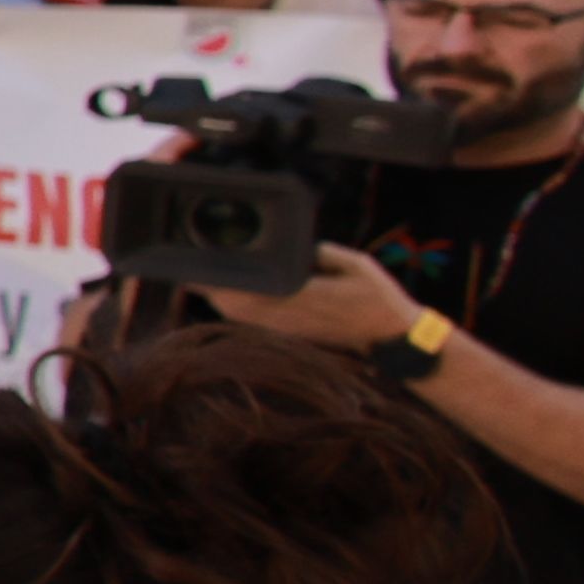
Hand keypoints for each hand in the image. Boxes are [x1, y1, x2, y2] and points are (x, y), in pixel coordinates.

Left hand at [212, 235, 424, 352]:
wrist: (392, 337)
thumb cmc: (378, 297)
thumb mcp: (356, 264)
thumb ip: (324, 253)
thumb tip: (299, 246)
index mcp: (303, 296)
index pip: (250, 289)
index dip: (221, 282)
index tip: (200, 268)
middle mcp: (289, 316)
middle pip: (235, 306)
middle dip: (211, 289)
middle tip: (191, 269)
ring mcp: (288, 329)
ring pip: (241, 317)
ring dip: (220, 299)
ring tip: (203, 279)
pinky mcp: (291, 335)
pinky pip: (254, 324)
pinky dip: (236, 311)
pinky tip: (227, 297)